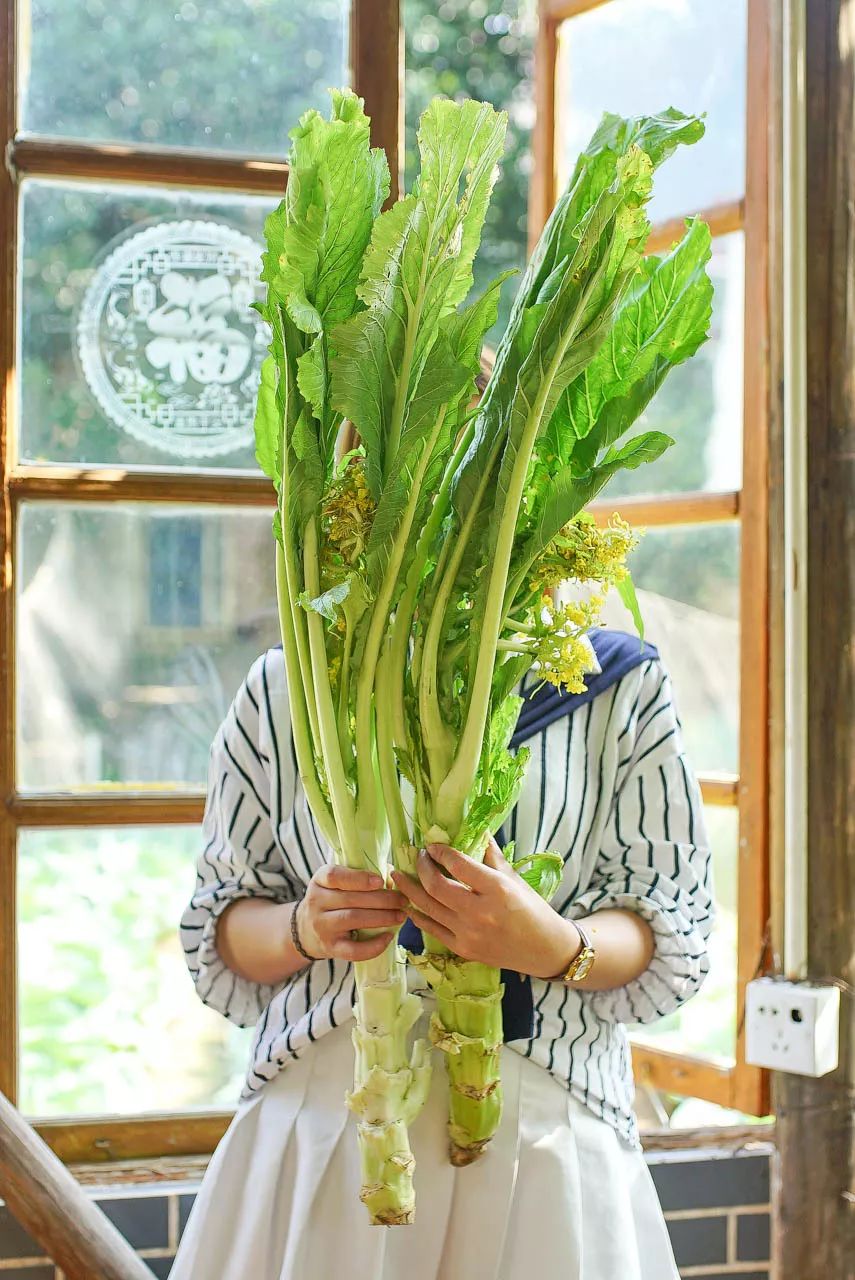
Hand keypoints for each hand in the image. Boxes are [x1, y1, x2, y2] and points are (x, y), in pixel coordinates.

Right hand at [296, 864, 407, 962]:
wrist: (306, 930)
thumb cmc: (331, 900)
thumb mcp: (335, 883)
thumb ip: (358, 876)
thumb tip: (391, 873)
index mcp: (319, 881)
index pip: (334, 876)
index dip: (358, 878)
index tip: (381, 880)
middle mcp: (316, 902)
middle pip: (350, 899)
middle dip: (382, 899)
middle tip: (403, 900)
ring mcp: (322, 926)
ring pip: (353, 919)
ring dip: (381, 917)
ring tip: (401, 915)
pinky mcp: (330, 948)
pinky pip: (353, 950)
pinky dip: (373, 946)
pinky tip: (388, 937)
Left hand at [392, 840, 581, 979]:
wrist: (544, 950)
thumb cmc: (533, 909)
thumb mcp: (514, 878)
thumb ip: (491, 854)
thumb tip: (475, 829)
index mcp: (497, 889)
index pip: (458, 864)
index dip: (440, 852)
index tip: (432, 845)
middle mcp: (480, 912)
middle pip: (436, 886)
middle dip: (421, 867)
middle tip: (417, 856)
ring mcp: (469, 934)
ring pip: (427, 907)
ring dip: (409, 889)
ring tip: (397, 876)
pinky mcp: (463, 950)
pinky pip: (431, 929)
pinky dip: (418, 914)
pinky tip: (409, 903)